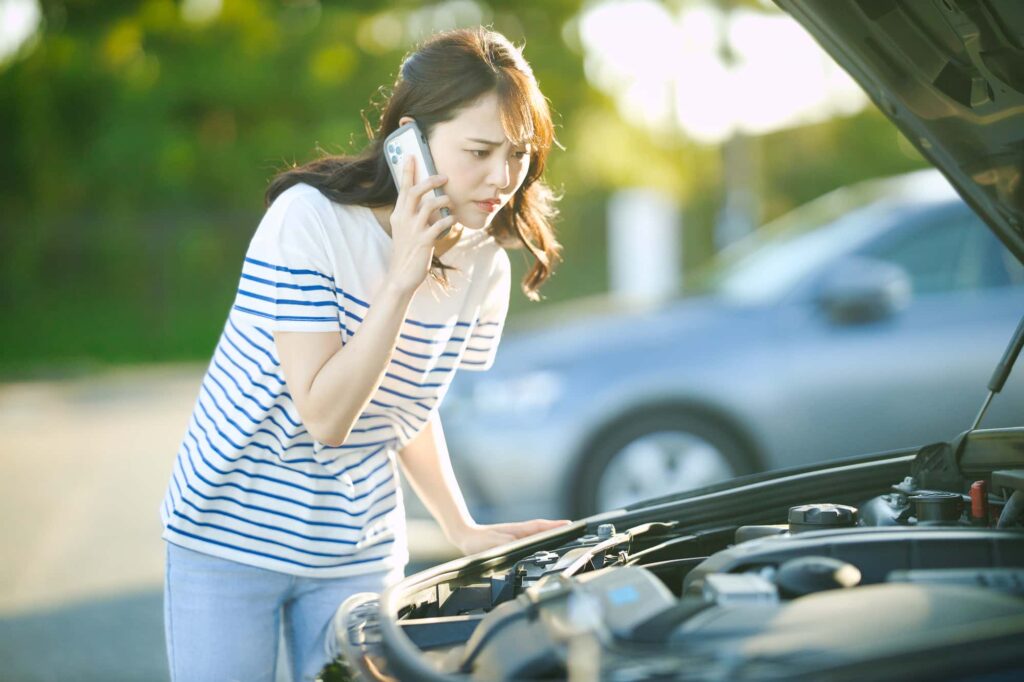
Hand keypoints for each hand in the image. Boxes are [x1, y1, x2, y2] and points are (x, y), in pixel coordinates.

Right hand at [386, 156, 456, 293]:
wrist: (401, 276)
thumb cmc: (407, 251)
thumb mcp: (406, 230)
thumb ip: (414, 215)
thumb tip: (430, 202)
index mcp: (399, 215)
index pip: (403, 188)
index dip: (408, 171)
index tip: (412, 156)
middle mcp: (404, 219)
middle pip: (415, 191)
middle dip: (430, 180)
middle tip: (444, 177)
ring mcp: (413, 230)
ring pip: (429, 205)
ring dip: (443, 200)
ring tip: (450, 202)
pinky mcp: (424, 242)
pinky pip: (439, 225)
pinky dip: (449, 221)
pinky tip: (453, 221)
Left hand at [450, 518, 571, 555]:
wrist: (465, 536)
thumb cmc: (478, 541)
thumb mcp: (492, 544)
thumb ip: (508, 545)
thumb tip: (522, 547)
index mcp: (518, 531)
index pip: (541, 526)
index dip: (556, 526)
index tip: (570, 525)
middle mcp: (520, 532)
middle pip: (544, 530)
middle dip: (559, 531)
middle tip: (575, 533)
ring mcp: (518, 537)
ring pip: (539, 535)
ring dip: (551, 536)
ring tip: (566, 541)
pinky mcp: (513, 542)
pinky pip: (532, 541)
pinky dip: (541, 542)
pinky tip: (543, 550)